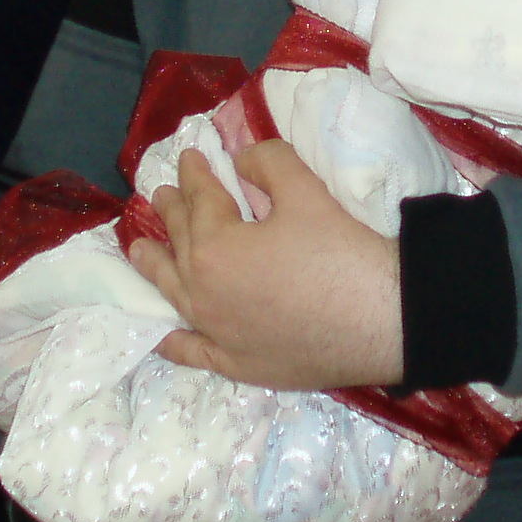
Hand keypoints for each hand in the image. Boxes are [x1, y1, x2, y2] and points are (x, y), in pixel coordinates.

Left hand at [127, 141, 405, 390]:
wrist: (382, 323)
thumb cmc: (340, 254)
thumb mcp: (305, 191)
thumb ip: (267, 163)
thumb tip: (244, 157)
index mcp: (211, 247)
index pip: (198, 200)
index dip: (194, 173)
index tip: (188, 157)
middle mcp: (201, 293)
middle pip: (180, 244)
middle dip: (171, 214)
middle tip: (161, 196)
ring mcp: (214, 333)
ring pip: (173, 294)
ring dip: (154, 268)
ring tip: (139, 251)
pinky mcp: (236, 364)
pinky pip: (190, 351)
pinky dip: (171, 339)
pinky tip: (160, 332)